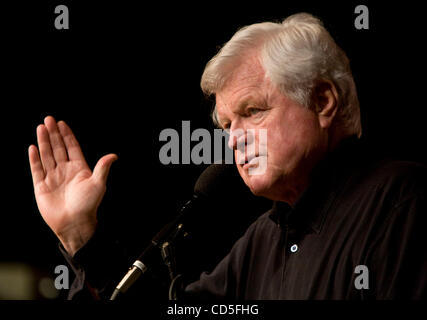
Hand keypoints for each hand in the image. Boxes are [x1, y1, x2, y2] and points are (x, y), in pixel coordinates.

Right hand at [28, 116, 116, 255]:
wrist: (74, 223)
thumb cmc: (88, 205)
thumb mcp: (98, 184)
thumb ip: (103, 168)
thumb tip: (114, 155)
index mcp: (79, 168)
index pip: (72, 147)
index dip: (67, 135)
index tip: (62, 123)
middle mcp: (65, 170)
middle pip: (58, 148)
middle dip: (53, 134)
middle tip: (48, 119)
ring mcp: (53, 177)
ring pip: (47, 155)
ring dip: (44, 142)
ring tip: (41, 128)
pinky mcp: (42, 186)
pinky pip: (37, 169)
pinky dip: (35, 158)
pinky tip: (33, 147)